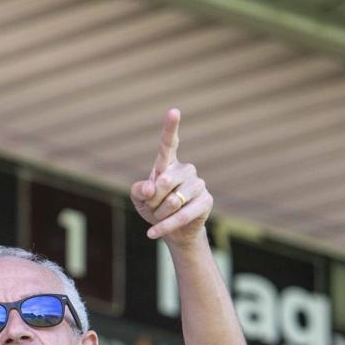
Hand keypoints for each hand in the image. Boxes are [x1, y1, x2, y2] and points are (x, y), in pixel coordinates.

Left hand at [130, 108, 212, 248]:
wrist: (171, 231)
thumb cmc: (154, 209)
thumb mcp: (139, 199)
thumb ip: (138, 190)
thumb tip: (150, 188)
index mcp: (168, 164)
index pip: (169, 143)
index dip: (171, 128)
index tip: (174, 111)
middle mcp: (186, 170)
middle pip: (163, 181)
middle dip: (152, 200)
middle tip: (153, 207)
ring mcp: (198, 184)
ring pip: (171, 201)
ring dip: (159, 214)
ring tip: (160, 216)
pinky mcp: (206, 201)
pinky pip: (182, 215)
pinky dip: (165, 226)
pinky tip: (152, 234)